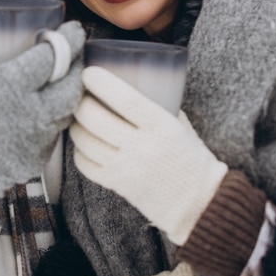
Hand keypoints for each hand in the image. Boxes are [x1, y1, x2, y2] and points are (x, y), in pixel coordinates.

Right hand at [0, 0, 84, 195]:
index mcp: (10, 85)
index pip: (56, 56)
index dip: (69, 38)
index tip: (73, 28)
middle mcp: (30, 115)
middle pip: (73, 85)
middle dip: (80, 65)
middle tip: (76, 52)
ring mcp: (34, 143)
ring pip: (67, 113)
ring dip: (71, 93)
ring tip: (65, 77)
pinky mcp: (33, 164)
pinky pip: (54, 137)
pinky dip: (55, 120)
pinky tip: (49, 108)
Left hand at [70, 66, 227, 245]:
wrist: (200, 203)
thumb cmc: (191, 158)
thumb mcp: (181, 126)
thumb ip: (160, 105)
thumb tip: (134, 82)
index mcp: (162, 127)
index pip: (126, 100)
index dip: (102, 83)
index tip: (89, 73)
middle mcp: (142, 147)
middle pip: (95, 119)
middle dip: (80, 103)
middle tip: (79, 95)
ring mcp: (126, 168)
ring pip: (85, 141)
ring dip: (76, 125)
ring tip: (79, 117)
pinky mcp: (116, 185)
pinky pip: (84, 164)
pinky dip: (79, 150)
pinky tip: (85, 143)